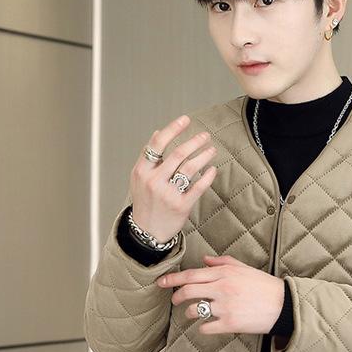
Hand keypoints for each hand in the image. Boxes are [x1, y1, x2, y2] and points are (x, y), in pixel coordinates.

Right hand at [129, 115, 218, 241]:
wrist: (147, 232)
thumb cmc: (145, 201)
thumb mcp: (139, 178)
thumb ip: (148, 156)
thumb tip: (157, 132)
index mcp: (142, 171)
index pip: (158, 144)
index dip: (173, 129)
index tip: (186, 119)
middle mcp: (154, 181)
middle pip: (178, 154)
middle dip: (195, 141)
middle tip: (205, 135)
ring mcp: (168, 194)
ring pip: (190, 168)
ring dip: (204, 156)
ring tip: (212, 149)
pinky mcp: (181, 206)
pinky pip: (198, 186)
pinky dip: (208, 176)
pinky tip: (212, 169)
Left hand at [156, 254, 284, 334]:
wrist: (283, 305)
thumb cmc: (264, 286)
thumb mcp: (244, 268)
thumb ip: (222, 263)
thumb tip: (203, 260)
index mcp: (225, 273)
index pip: (191, 274)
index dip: (172, 279)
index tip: (160, 282)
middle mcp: (223, 288)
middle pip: (188, 291)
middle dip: (176, 296)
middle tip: (175, 300)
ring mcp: (225, 307)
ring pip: (194, 310)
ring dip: (189, 313)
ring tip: (192, 313)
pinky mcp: (230, 324)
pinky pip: (206, 327)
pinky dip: (203, 328)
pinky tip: (207, 326)